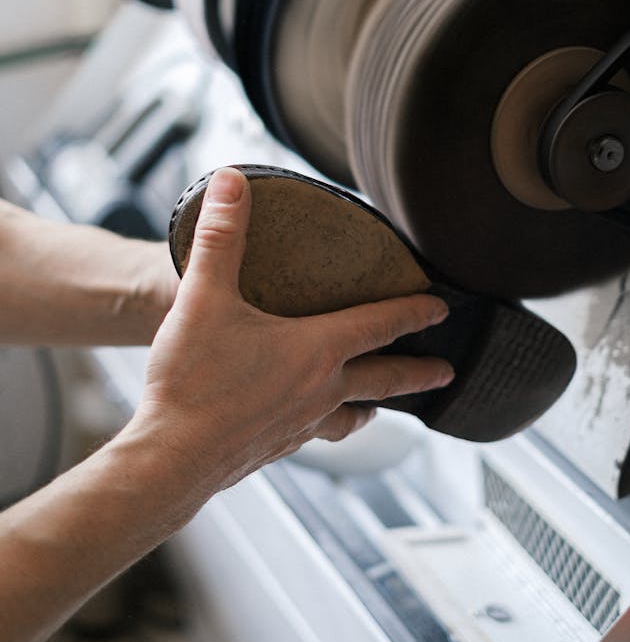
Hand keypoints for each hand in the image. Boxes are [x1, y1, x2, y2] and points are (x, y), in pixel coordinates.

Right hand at [128, 168, 453, 501]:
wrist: (170, 458)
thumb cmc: (193, 381)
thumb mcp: (204, 297)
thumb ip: (221, 237)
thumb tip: (231, 183)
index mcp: (316, 351)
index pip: (381, 324)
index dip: (414, 312)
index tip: (442, 308)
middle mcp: (321, 391)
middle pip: (385, 379)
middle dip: (418, 372)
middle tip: (446, 373)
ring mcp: (301, 425)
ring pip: (353, 416)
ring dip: (374, 406)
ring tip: (383, 409)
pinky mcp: (276, 448)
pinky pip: (317, 435)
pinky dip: (329, 426)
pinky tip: (313, 426)